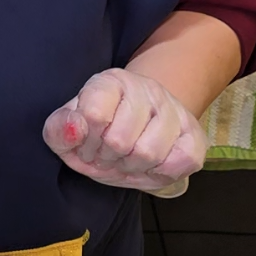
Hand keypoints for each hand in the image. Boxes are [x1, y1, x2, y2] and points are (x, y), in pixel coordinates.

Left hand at [42, 68, 207, 195]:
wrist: (136, 132)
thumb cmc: (98, 131)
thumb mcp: (68, 130)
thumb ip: (60, 129)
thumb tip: (76, 128)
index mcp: (110, 82)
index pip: (94, 114)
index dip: (86, 141)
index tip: (87, 142)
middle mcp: (145, 88)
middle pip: (119, 140)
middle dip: (107, 157)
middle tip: (107, 154)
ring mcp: (173, 110)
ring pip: (149, 153)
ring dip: (131, 166)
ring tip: (126, 159)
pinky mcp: (194, 135)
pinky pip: (180, 162)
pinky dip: (160, 173)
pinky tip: (150, 164)